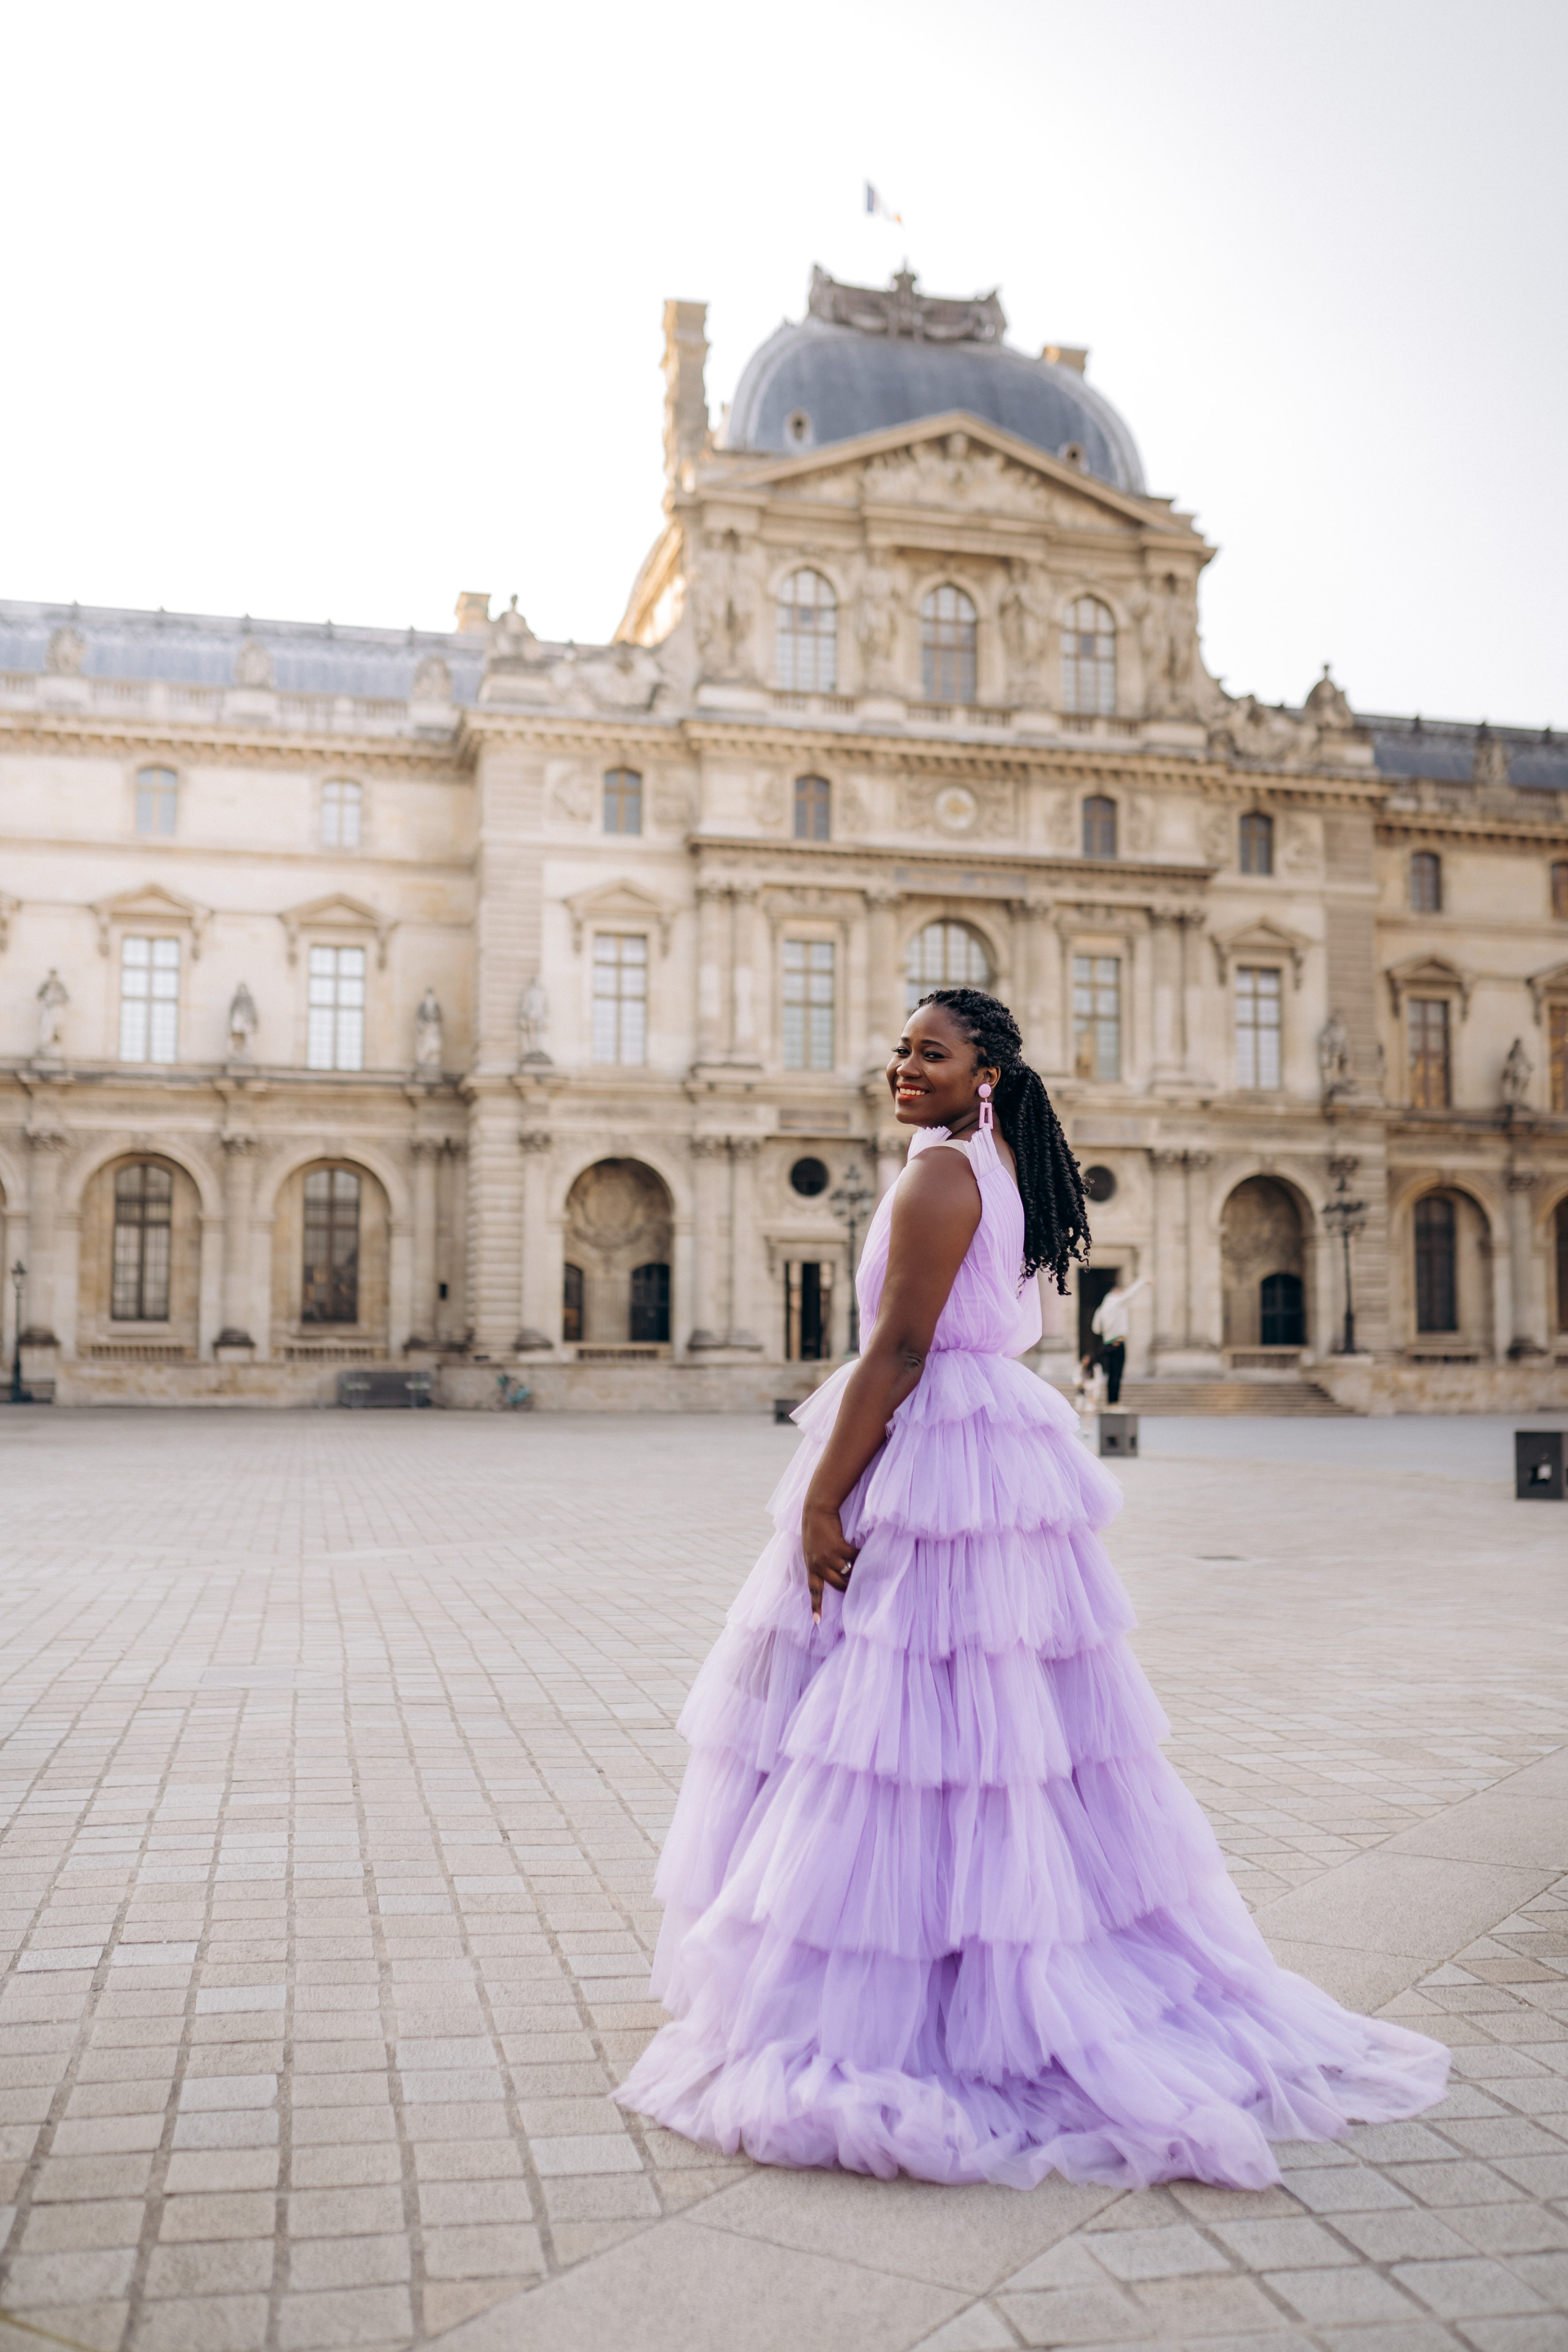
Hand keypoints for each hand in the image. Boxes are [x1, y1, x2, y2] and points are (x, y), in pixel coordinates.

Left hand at [802, 1502, 858, 1623]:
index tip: (817, 1621)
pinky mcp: (839, 1547)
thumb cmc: (815, 1530)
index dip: (816, 1605)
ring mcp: (829, 1557)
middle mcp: (819, 1565)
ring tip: (863, 1565)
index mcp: (811, 1567)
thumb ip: (820, 1563)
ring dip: (856, 1569)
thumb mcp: (812, 1550)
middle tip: (857, 1584)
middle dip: (848, 1586)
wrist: (816, 1511)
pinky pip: (854, 1557)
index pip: (813, 1590)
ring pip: (847, 1572)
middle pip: (838, 1585)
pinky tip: (864, 1551)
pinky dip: (861, 1555)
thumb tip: (837, 1572)